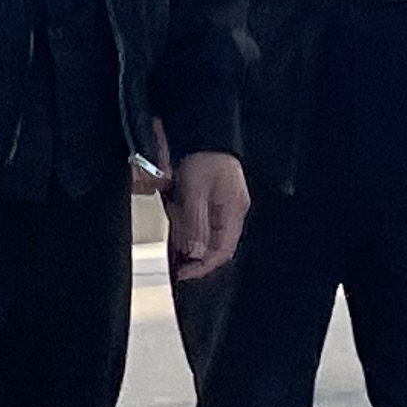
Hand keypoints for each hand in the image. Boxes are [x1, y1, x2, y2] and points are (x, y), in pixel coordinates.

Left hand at [164, 151, 248, 281]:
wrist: (203, 131)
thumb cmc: (202, 157)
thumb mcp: (194, 192)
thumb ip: (195, 224)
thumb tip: (195, 254)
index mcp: (233, 211)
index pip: (223, 251)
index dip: (203, 267)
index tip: (184, 274)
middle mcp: (232, 211)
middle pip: (216, 245)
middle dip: (194, 253)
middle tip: (174, 255)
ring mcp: (225, 204)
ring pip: (208, 234)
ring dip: (189, 237)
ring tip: (173, 231)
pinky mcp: (215, 198)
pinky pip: (204, 220)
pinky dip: (190, 225)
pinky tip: (177, 218)